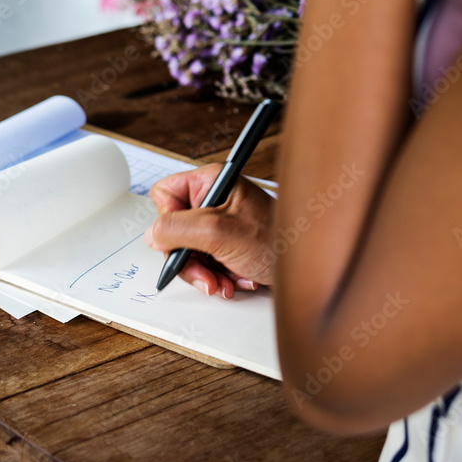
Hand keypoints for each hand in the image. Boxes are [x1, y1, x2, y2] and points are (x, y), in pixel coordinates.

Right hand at [145, 164, 276, 298]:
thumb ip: (177, 229)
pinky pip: (205, 262)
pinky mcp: (228, 244)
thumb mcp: (218, 232)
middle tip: (206, 272)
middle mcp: (214, 198)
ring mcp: (220, 222)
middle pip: (174, 228)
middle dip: (189, 257)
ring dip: (204, 272)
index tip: (184, 239)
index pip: (164, 194)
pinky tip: (234, 280)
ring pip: (188, 250)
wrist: (308, 266)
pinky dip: (217, 276)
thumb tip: (152, 234)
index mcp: (211, 181)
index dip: (169, 221)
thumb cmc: (277, 240)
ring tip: (225, 280)